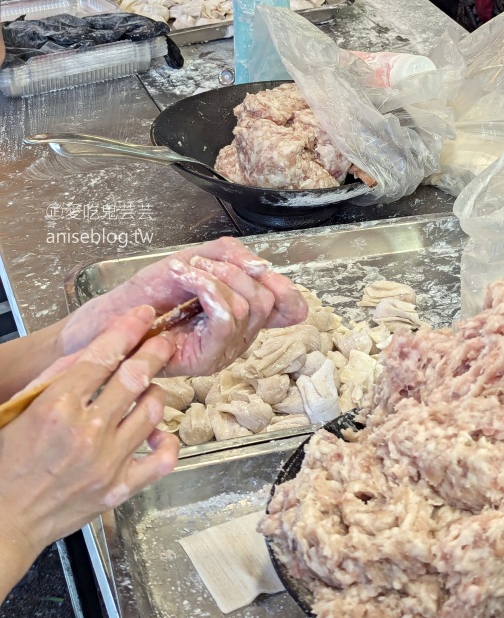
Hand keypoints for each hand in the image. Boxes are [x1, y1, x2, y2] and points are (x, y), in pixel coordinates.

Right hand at [0, 306, 178, 588]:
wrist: (5, 519)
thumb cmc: (9, 462)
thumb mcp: (23, 409)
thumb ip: (58, 377)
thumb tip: (94, 350)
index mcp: (56, 407)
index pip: (103, 356)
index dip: (128, 330)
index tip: (143, 317)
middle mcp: (86, 432)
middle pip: (136, 377)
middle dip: (154, 352)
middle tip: (163, 341)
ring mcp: (107, 461)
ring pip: (153, 410)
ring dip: (155, 392)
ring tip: (149, 388)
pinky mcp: (119, 488)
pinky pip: (162, 460)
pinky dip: (167, 442)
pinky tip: (158, 433)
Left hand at [60, 238, 306, 376]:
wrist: (100, 326)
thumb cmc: (140, 299)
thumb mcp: (190, 265)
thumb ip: (227, 257)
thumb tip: (261, 264)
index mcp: (240, 319)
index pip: (287, 308)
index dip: (287, 289)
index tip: (260, 269)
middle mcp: (238, 339)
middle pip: (267, 298)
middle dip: (236, 268)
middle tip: (201, 263)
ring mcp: (223, 352)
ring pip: (247, 305)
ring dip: (215, 275)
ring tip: (185, 271)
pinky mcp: (204, 360)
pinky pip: (225, 316)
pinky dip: (206, 286)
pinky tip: (184, 276)